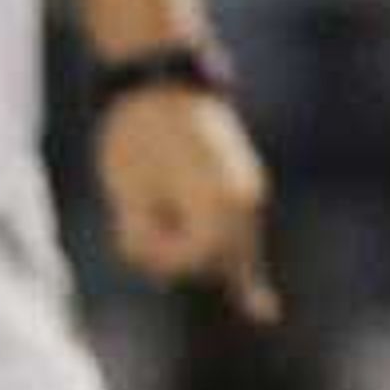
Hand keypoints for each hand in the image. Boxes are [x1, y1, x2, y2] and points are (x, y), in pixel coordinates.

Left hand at [98, 86, 275, 327]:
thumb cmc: (138, 136)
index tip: (128, 227)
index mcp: (219, 202)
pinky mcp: (239, 188)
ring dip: (192, 252)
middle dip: (172, 255)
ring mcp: (246, 193)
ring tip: (159, 223)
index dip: (156, 254)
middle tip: (136, 217)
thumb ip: (148, 241)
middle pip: (211, 261)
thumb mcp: (128, 194)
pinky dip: (242, 270)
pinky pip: (242, 239)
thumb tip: (166, 270)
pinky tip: (261, 309)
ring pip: (225, 252)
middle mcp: (243, 200)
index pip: (192, 258)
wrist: (158, 80)